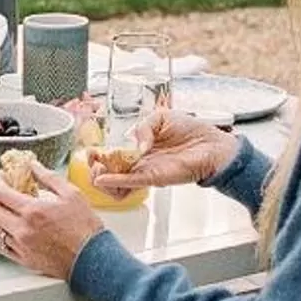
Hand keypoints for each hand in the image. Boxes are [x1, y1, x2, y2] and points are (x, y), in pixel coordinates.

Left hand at [0, 168, 108, 281]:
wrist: (92, 258)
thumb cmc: (85, 227)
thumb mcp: (71, 194)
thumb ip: (49, 177)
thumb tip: (33, 165)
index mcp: (33, 211)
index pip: (1, 193)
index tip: (2, 177)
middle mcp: (22, 229)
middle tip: (1, 193)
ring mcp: (22, 246)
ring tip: (8, 212)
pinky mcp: (24, 260)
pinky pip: (2, 247)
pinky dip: (4, 236)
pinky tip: (13, 231)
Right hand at [103, 107, 237, 191]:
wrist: (211, 144)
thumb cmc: (191, 131)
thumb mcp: (160, 118)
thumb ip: (142, 127)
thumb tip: (134, 144)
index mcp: (138, 147)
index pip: (111, 154)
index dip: (98, 154)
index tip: (90, 150)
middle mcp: (139, 161)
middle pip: (110, 171)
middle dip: (95, 168)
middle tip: (91, 161)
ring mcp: (145, 171)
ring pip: (117, 183)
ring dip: (102, 178)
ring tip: (96, 170)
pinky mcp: (154, 177)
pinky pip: (131, 182)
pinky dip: (115, 182)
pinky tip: (103, 179)